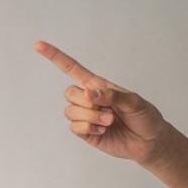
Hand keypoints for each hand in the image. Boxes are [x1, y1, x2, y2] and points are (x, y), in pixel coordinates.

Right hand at [34, 40, 171, 164]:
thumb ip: (111, 95)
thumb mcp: (134, 101)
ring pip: (70, 111)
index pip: (72, 69)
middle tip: (108, 110)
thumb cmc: (144, 117)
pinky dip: (88, 128)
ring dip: (90, 116)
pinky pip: (74, 127)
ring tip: (109, 121)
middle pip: (69, 93)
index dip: (56, 57)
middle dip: (86, 102)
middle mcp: (88, 99)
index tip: (38, 46)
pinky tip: (102, 130)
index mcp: (98, 85)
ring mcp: (85, 116)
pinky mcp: (85, 133)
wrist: (149, 141)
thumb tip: (88, 93)